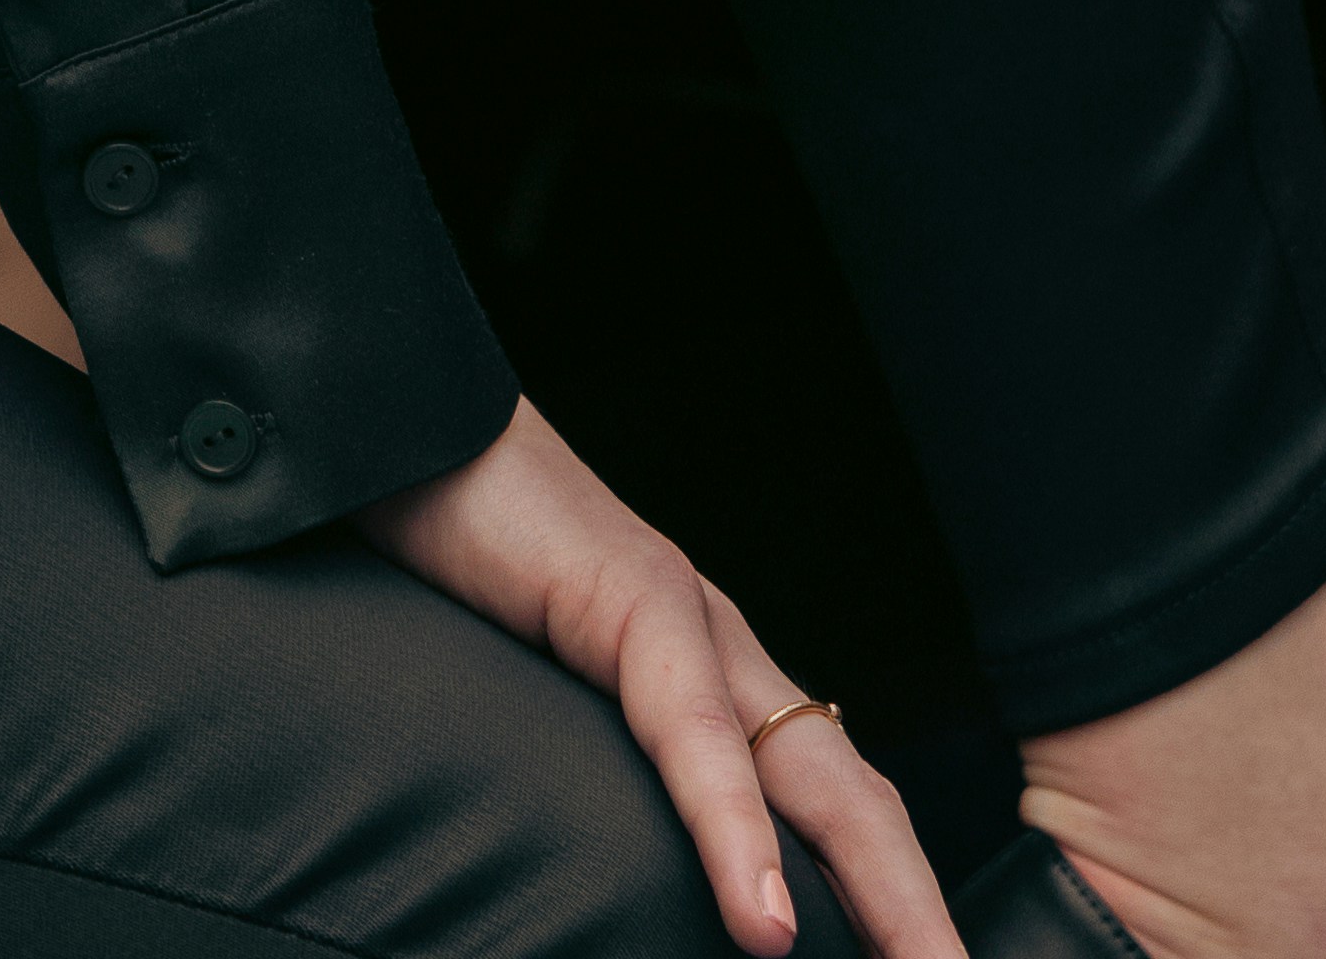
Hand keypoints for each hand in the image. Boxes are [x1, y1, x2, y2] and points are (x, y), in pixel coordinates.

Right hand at [363, 399, 963, 958]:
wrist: (403, 417)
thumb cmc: (459, 562)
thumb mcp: (541, 705)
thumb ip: (601, 783)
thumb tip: (606, 890)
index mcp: (718, 681)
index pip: (839, 811)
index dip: (894, 902)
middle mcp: (729, 652)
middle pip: (862, 808)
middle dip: (922, 919)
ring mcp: (692, 620)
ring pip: (818, 780)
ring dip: (887, 901)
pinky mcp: (631, 595)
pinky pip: (696, 734)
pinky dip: (738, 836)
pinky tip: (765, 923)